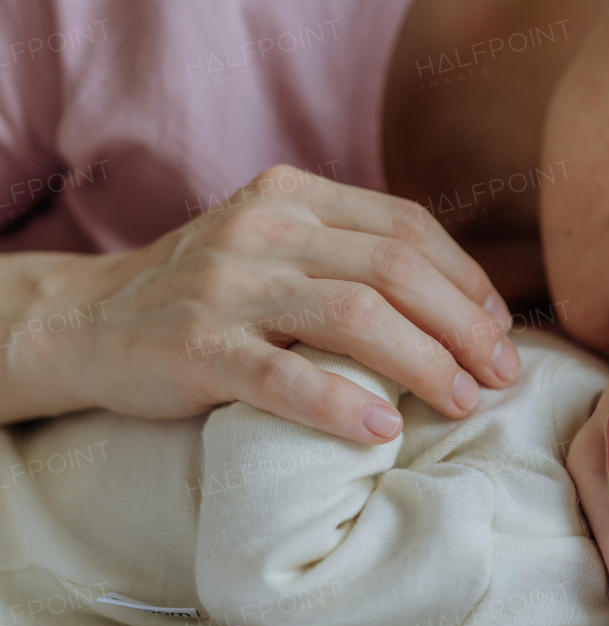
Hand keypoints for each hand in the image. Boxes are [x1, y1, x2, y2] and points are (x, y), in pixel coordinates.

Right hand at [73, 165, 519, 441]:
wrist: (87, 320)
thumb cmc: (211, 293)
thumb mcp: (279, 247)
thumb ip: (352, 254)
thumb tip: (465, 305)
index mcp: (296, 196)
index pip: (407, 227)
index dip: (466, 279)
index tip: (501, 327)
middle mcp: (267, 228)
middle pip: (396, 270)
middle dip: (464, 326)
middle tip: (504, 374)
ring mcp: (229, 285)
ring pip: (356, 315)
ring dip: (424, 363)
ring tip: (463, 401)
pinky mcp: (196, 346)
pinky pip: (283, 376)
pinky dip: (340, 402)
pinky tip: (382, 429)